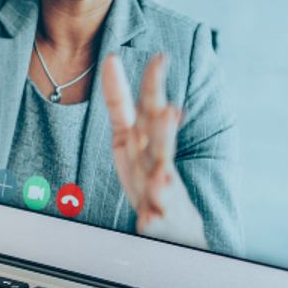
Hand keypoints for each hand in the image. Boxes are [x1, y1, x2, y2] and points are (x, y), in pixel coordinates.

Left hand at [100, 54, 204, 247]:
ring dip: (164, 178)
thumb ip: (121, 107)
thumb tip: (111, 63)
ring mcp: (160, 191)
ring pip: (162, 179)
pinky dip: (154, 219)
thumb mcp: (130, 142)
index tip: (111, 59)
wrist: (176, 227)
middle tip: (170, 111)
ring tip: (164, 176)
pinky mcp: (162, 218)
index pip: (129, 110)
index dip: (119, 87)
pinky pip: (156, 219)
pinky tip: (149, 218)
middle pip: (157, 139)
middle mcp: (153, 161)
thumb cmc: (149, 180)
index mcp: (139, 142)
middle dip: (163, 127)